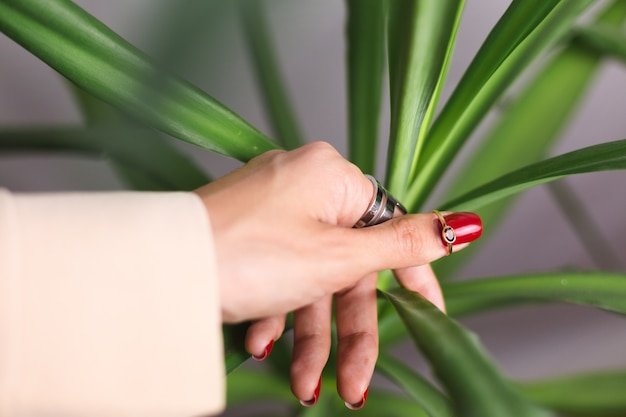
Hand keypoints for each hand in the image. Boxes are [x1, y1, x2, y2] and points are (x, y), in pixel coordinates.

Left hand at [194, 141, 481, 407]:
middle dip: (348, 333)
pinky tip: (262, 343)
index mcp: (331, 176)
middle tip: (353, 384)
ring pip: (310, 278)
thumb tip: (463, 225)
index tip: (430, 314)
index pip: (391, 228)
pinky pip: (277, 272)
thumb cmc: (247, 255)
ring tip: (300, 383)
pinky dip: (277, 311)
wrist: (159, 271)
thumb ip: (403, 245)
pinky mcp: (245, 231)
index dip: (414, 277)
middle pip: (346, 266)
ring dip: (309, 335)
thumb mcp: (339, 258)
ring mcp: (271, 209)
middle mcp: (303, 185)